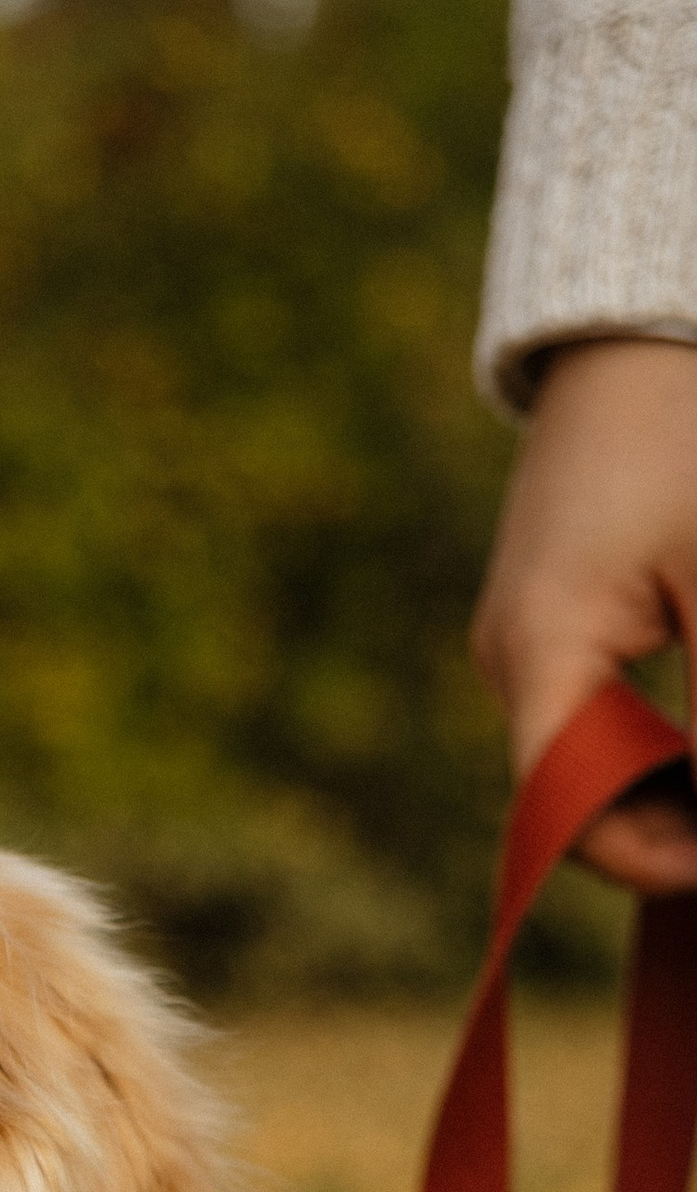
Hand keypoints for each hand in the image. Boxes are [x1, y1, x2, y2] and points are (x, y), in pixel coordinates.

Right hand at [471, 336, 696, 892]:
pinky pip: (595, 714)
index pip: (570, 810)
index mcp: (540, 650)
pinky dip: (657, 738)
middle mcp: (510, 661)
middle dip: (672, 824)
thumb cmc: (684, 432)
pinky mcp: (550, 622)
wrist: (631, 332)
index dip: (654, 859)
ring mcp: (523, 643)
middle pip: (580, 797)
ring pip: (592, 760)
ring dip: (670, 783)